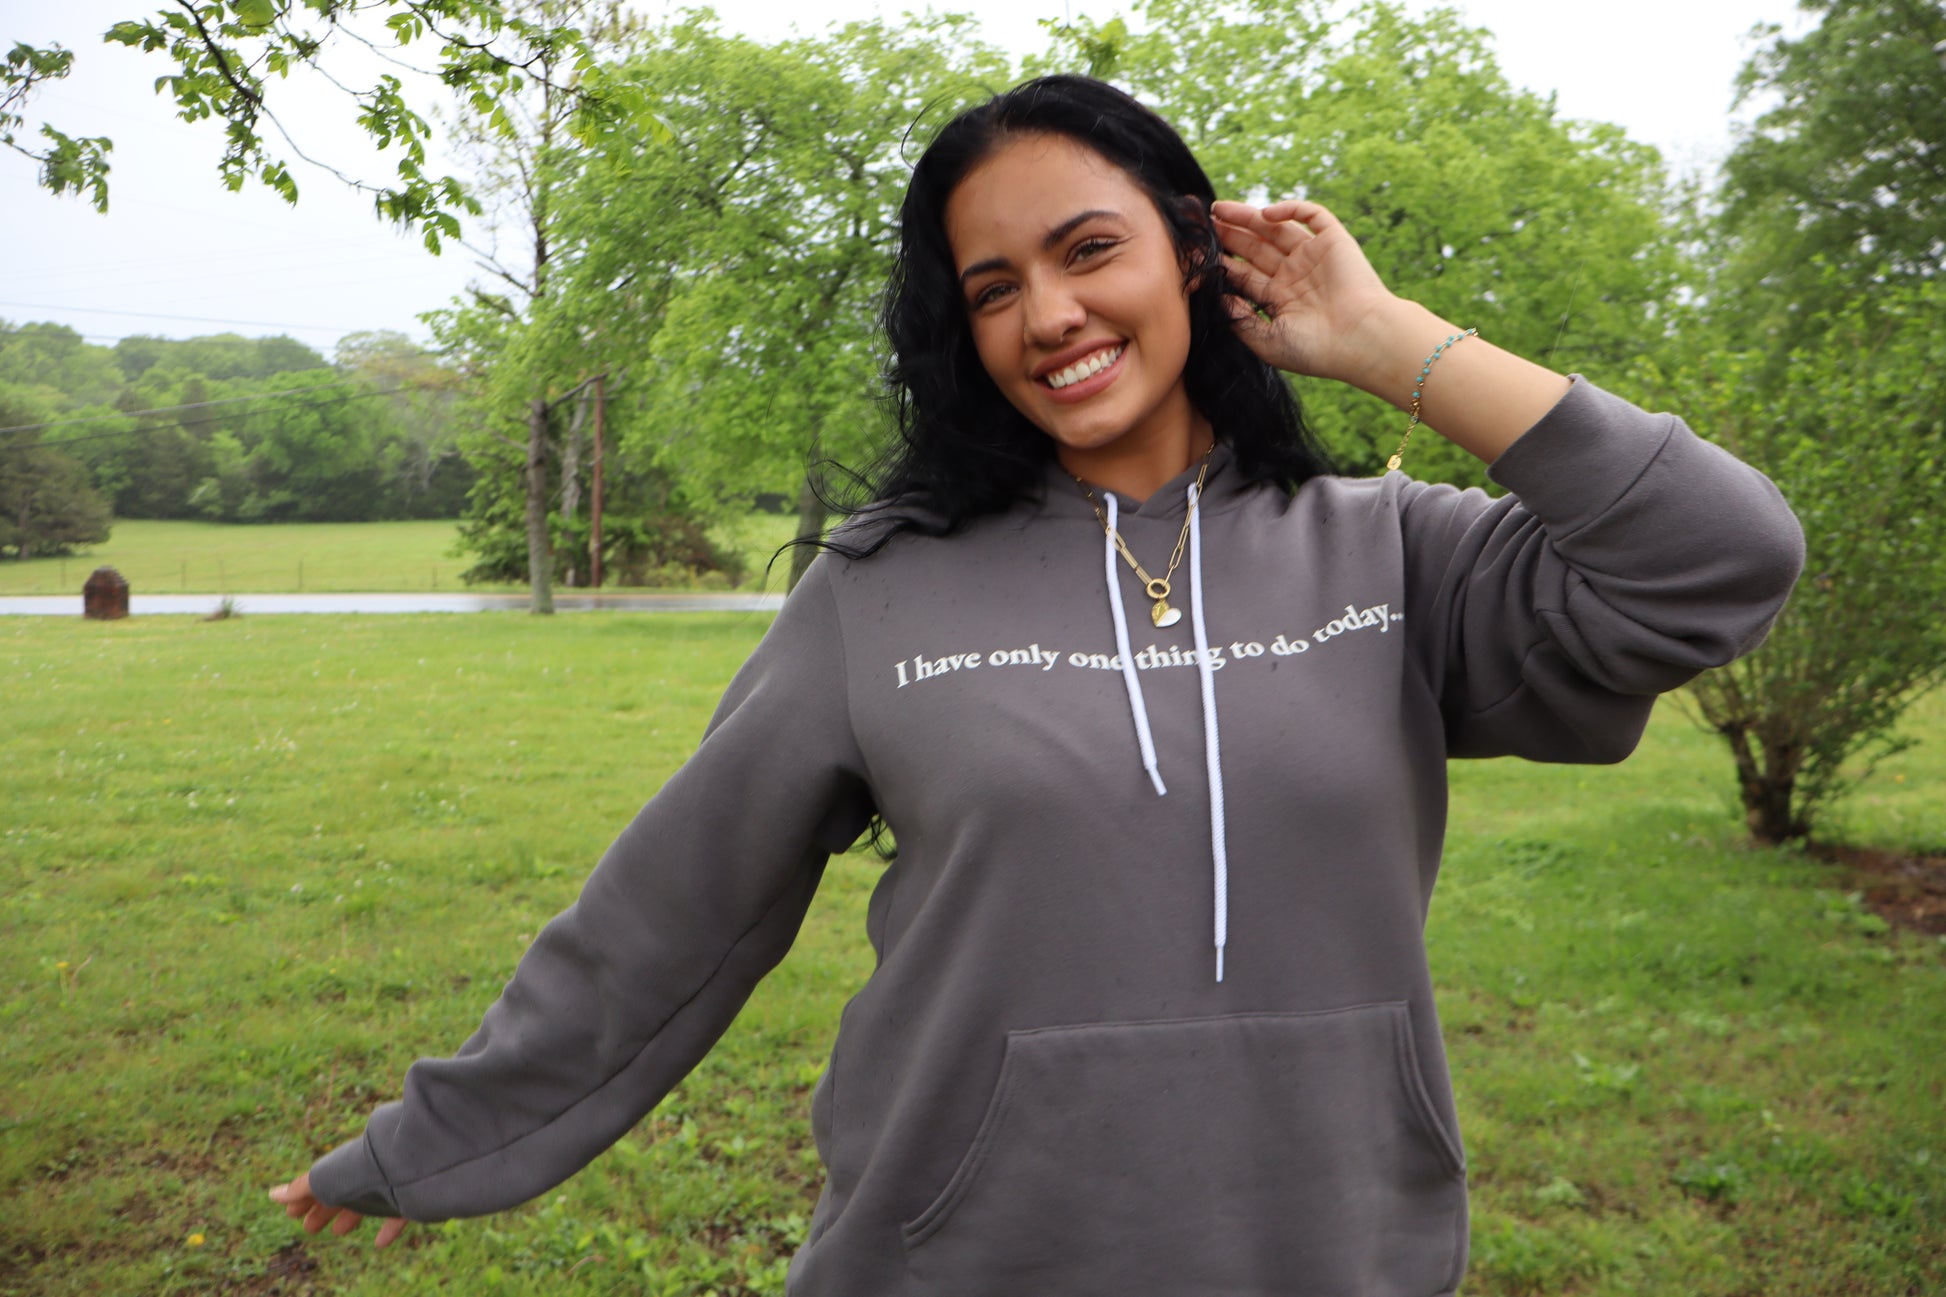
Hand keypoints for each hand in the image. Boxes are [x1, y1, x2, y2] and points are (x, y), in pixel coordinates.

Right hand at [268, 1172, 408, 1249]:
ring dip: (350, 1217)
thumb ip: (303, 1187)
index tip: (290, 1215)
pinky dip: (387, 1230)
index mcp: (345, 1167)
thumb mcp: (328, 1179)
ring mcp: (389, 1186)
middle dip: (323, 1209)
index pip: (321, 1184)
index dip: (304, 1199)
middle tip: (309, 1228)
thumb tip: (273, 1195)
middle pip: (341, 1194)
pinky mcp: (410, 1200)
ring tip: (338, 1231)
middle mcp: (366, 1174)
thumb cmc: (365, 1170)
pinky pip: (397, 1217)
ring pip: (366, 1203)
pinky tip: (379, 1244)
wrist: (412, 1164)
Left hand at [1210, 198, 1398, 387]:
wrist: (1361, 340)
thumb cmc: (1317, 350)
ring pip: (1276, 229)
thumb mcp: (1268, 341)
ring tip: (1219, 210)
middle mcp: (1296, 276)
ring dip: (1249, 218)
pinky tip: (1265, 213)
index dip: (1223, 262)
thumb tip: (1218, 298)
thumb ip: (1241, 320)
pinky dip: (1290, 209)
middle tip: (1204, 224)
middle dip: (1230, 235)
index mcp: (1282, 299)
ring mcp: (1314, 257)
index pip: (1246, 275)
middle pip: (1256, 249)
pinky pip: (1311, 215)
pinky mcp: (1334, 241)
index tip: (1198, 253)